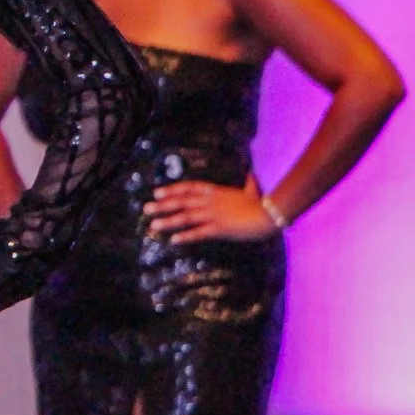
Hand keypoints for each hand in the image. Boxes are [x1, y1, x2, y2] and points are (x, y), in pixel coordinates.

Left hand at [144, 178, 280, 244]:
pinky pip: (199, 232)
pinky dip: (185, 236)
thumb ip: (249, 183)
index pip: (189, 188)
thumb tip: (251, 173)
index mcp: (216, 192)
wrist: (269, 214)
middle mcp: (210, 201)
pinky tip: (172, 240)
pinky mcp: (219, 228)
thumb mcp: (252, 191)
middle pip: (181, 202)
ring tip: (153, 225)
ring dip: (168, 221)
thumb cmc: (262, 204)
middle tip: (145, 209)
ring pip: (186, 216)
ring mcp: (213, 214)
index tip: (156, 193)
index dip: (171, 190)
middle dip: (162, 205)